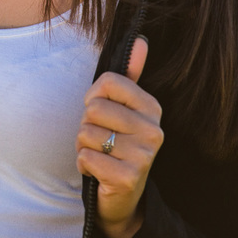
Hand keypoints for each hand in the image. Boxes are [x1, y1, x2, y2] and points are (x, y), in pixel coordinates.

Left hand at [75, 38, 162, 237]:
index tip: (102, 113)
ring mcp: (144, 156)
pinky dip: (84, 164)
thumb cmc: (117, 145)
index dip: (94, 96)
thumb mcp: (123, 109)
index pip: (109, 82)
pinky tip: (99, 171)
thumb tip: (140, 40)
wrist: (122, 197)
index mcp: (153, 108)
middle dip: (87, 125)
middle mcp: (154, 131)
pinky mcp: (128, 178)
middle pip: (94, 108)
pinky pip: (85, 157)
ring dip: (84, 146)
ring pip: (86, 133)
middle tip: (102, 140)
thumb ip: (129, 75)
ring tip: (102, 155)